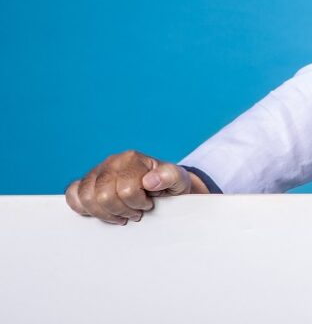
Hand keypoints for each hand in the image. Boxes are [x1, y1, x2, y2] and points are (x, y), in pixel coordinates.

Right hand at [65, 150, 206, 224]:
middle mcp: (112, 162)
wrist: (162, 187)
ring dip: (104, 213)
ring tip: (121, 214)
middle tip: (135, 213)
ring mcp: (97, 171)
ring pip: (86, 197)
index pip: (126, 190)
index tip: (148, 204)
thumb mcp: (178, 180)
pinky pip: (73, 194)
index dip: (138, 203)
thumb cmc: (169, 185)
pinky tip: (101, 211)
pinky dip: (83, 207)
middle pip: (103, 196)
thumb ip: (170, 176)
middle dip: (121, 210)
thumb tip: (149, 180)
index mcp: (133, 159)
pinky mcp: (87, 182)